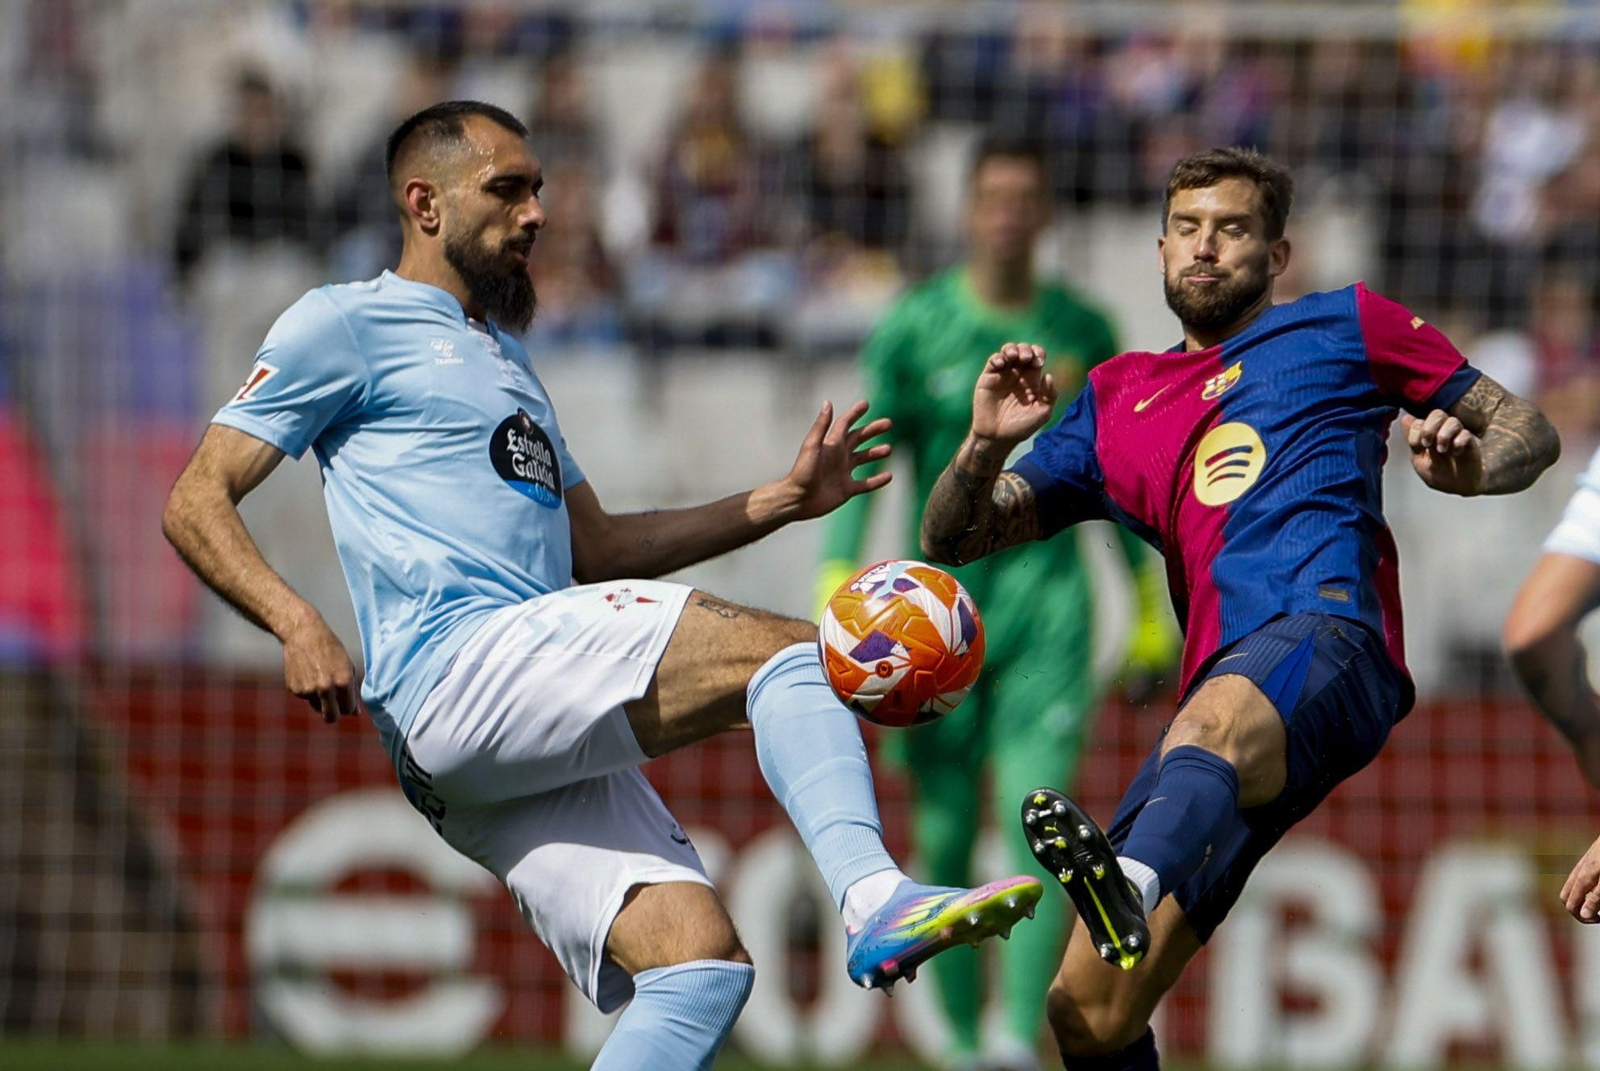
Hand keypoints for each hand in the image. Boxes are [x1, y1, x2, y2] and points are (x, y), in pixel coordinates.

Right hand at [280, 611, 362, 723]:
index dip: (348, 707)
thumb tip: (355, 713)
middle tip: (334, 706)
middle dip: (334, 714)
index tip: (346, 702)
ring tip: (319, 678)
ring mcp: (308, 690)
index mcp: (343, 682)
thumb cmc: (329, 647)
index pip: (348, 709)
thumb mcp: (347, 665)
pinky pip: (305, 697)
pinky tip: (307, 673)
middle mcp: (325, 689)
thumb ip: (352, 690)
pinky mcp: (294, 689)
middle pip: (331, 718)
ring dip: (320, 700)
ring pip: (317, 707)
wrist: (303, 634)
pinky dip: (307, 690)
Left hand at [780, 400, 891, 520]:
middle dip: (872, 430)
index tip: (866, 404)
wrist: (798, 500)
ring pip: (863, 459)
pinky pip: (866, 484)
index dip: (854, 413)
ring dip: (875, 453)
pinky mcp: (847, 489)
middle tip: (888, 423)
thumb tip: (828, 402)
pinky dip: (877, 481)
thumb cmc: (802, 472)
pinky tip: (889, 476)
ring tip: (888, 449)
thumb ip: (821, 426)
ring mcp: (843, 472)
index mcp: (831, 444)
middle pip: (858, 438)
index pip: (845, 424)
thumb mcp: (812, 446)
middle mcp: (838, 456)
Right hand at [972, 343, 1058, 449]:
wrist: (998, 437)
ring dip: (1012, 348)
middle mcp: (1017, 374)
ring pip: (1007, 351)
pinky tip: (1001, 364)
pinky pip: (992, 361)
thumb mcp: (1042, 413)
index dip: (1039, 353)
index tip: (1039, 362)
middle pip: (1023, 350)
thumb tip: (1048, 375)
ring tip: (1014, 356)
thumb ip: (1050, 395)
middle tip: (1027, 358)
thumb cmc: (1021, 427)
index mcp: (1032, 379)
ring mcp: (1002, 375)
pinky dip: (997, 358)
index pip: (1037, 357)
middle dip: (1026, 349)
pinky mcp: (988, 378)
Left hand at [1402, 409, 1482, 494]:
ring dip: (1443, 436)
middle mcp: (1442, 430)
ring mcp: (1457, 435)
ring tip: (1442, 450)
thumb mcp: (1420, 460)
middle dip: (1429, 429)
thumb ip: (1413, 441)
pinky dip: (1458, 443)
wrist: (1458, 486)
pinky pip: (1465, 434)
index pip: (1419, 421)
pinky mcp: (1470, 442)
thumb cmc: (1438, 473)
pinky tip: (1456, 453)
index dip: (1415, 432)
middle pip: (1437, 414)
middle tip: (1427, 445)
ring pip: (1452, 421)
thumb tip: (1405, 418)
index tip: (1418, 447)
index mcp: (1427, 434)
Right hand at [1563, 833, 1599, 921]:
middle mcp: (1578, 872)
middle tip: (1597, 916)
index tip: (1599, 921)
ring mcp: (1583, 864)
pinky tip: (1598, 886)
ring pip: (1572, 886)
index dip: (1582, 918)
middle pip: (1566, 897)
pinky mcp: (1589, 859)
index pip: (1570, 905)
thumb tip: (1583, 915)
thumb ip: (1596, 898)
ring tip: (1598, 904)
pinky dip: (1584, 888)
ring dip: (1581, 899)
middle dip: (1578, 910)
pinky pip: (1579, 877)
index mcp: (1582, 879)